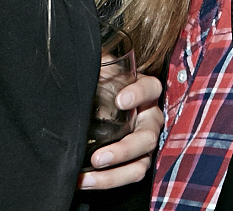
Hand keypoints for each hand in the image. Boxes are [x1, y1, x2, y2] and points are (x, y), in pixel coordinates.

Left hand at [78, 71, 163, 189]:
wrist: (92, 108)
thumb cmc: (99, 86)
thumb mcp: (99, 71)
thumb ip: (97, 62)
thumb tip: (80, 52)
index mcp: (144, 93)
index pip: (152, 88)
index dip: (140, 94)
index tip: (121, 100)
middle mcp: (149, 119)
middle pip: (148, 136)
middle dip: (124, 148)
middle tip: (98, 156)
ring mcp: (144, 143)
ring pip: (141, 162)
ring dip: (116, 172)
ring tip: (90, 174)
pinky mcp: (135, 162)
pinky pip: (130, 174)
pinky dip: (107, 181)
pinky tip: (84, 181)